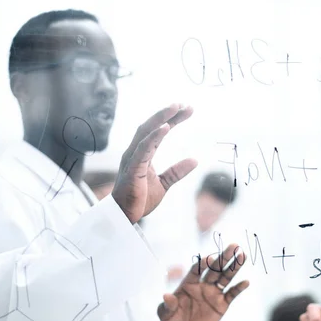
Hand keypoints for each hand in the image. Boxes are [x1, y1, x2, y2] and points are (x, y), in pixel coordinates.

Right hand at [112, 104, 196, 223]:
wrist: (125, 216)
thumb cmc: (139, 199)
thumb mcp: (164, 183)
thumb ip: (177, 171)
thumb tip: (195, 160)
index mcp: (143, 154)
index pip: (158, 131)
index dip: (172, 119)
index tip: (187, 109)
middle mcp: (135, 152)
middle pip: (151, 126)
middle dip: (167, 113)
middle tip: (183, 104)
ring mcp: (132, 159)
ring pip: (146, 132)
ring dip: (161, 118)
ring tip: (176, 107)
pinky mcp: (132, 168)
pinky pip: (144, 149)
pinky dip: (154, 137)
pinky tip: (166, 127)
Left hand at [157, 244, 249, 320]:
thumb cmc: (172, 320)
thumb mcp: (165, 314)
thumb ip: (168, 306)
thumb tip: (166, 296)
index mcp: (189, 283)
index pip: (196, 270)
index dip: (203, 264)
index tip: (209, 259)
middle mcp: (203, 284)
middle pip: (214, 269)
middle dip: (224, 258)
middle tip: (234, 246)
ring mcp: (213, 293)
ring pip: (225, 278)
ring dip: (234, 267)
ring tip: (242, 255)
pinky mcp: (222, 304)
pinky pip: (231, 294)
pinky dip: (238, 288)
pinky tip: (246, 282)